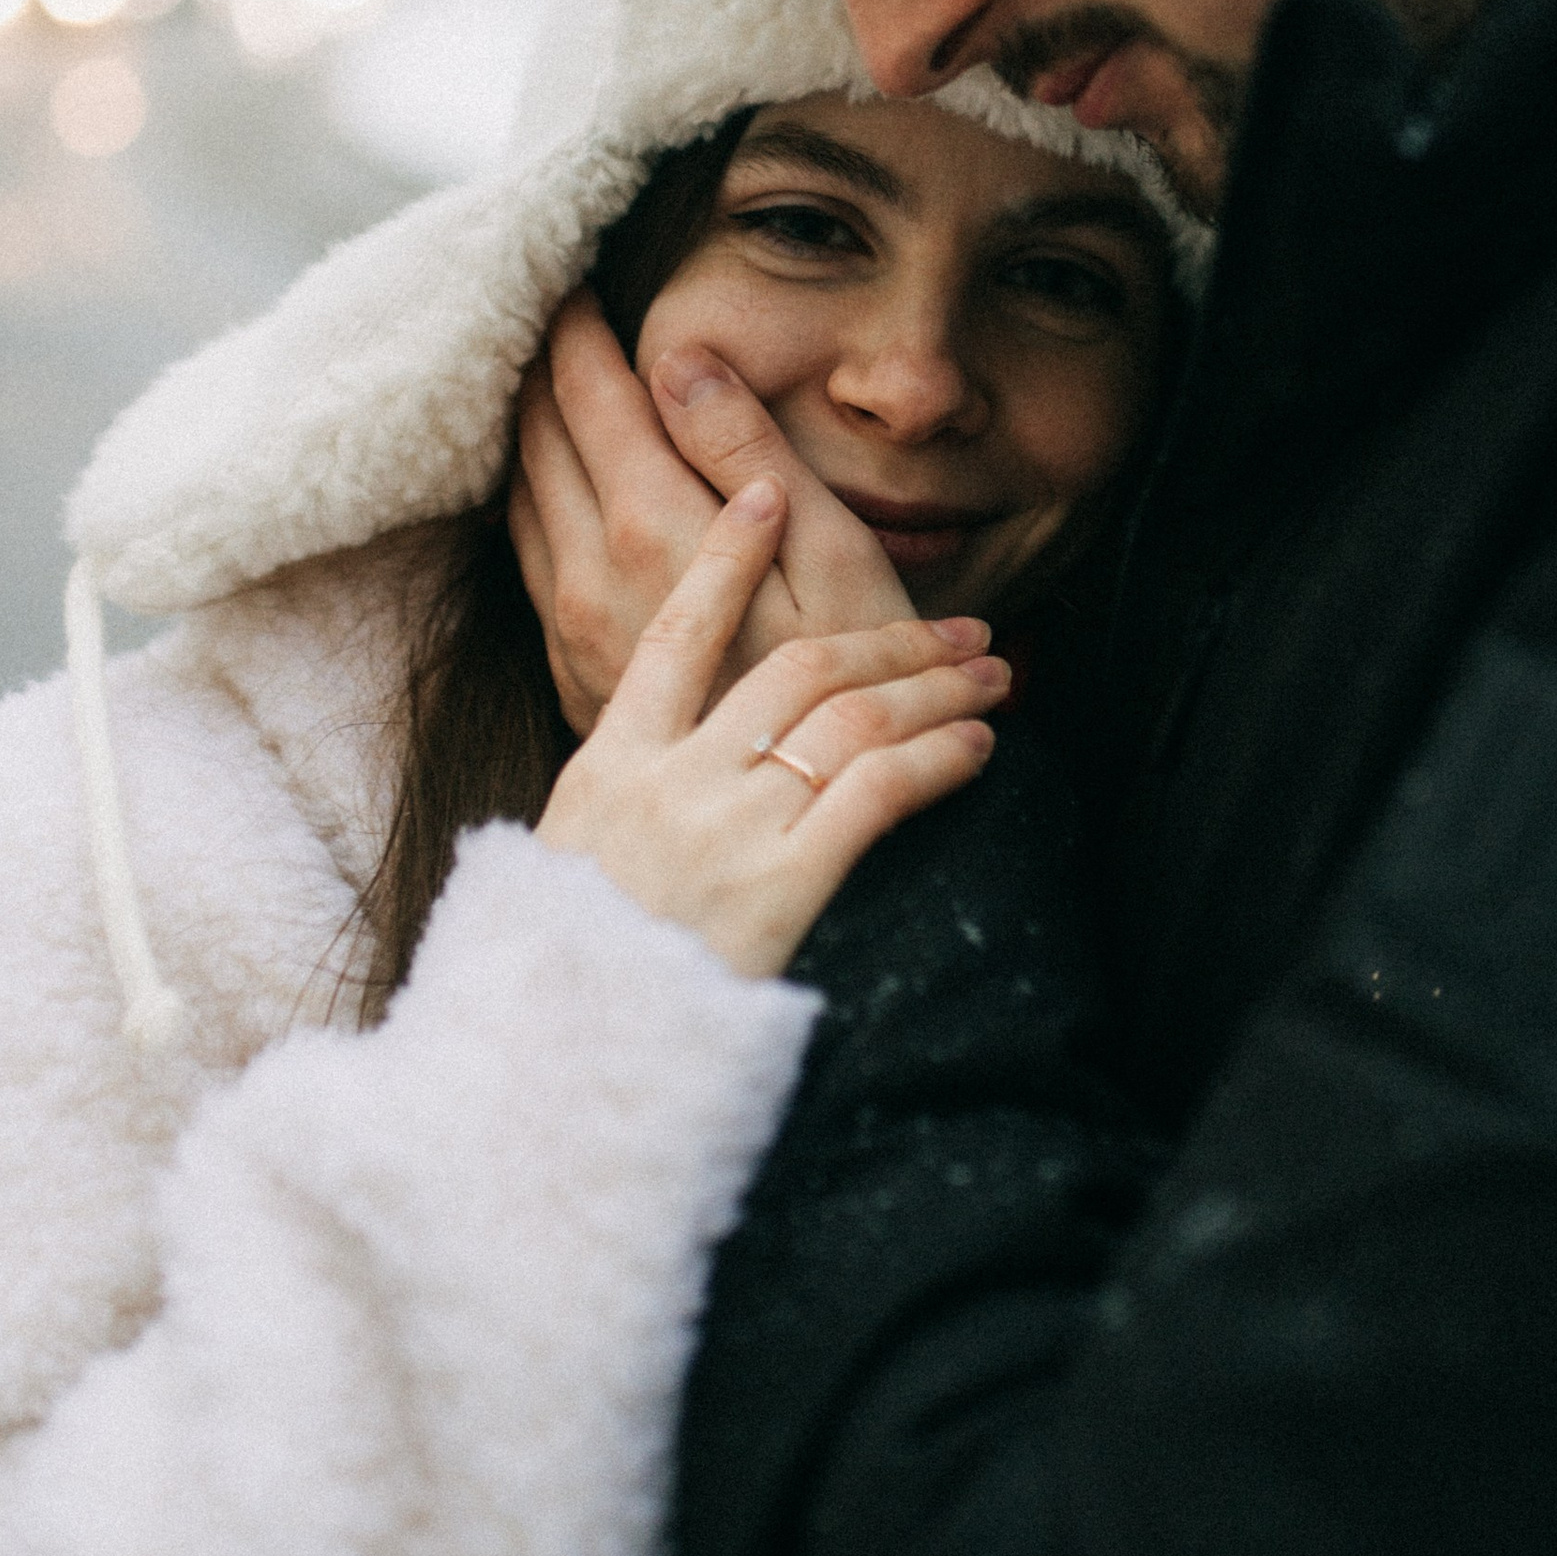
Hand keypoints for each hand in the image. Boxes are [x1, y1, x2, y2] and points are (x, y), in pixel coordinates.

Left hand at [509, 296, 910, 731]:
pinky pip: (529, 558)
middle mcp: (587, 576)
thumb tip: (678, 359)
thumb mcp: (832, 558)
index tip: (572, 274)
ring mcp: (568, 630)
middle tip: (551, 309)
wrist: (809, 827)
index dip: (575, 326)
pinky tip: (559, 484)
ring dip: (530, 431)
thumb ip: (748, 454)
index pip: (587, 396)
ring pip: (519, 498)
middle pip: (535, 439)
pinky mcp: (571, 671)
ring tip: (550, 377)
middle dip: (541, 366)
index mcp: (650, 531)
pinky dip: (534, 497)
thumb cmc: (860, 686)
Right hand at [535, 482, 1005, 978]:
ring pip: (851, 717)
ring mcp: (725, 830)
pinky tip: (975, 749)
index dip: (727, 556)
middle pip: (796, 667)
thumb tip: (669, 767)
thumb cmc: (568, 976)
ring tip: (991, 680)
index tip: (768, 494)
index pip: (675, 633)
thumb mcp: (567, 865)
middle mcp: (671, 782)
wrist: (564, 1061)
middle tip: (961, 629)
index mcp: (610, 766)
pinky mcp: (779, 886)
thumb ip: (621, 803)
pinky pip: (877, 794)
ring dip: (933, 689)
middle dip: (892, 638)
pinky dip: (936, 760)